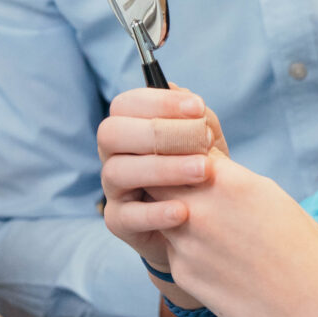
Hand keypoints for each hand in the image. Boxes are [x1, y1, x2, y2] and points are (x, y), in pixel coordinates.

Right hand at [96, 87, 223, 280]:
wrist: (205, 221)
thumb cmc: (201, 173)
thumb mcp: (206, 143)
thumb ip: (198, 120)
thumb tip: (183, 94)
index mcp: (130, 128)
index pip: (126, 104)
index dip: (160, 102)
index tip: (198, 108)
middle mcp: (114, 155)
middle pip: (111, 133)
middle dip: (158, 133)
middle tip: (202, 141)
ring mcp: (113, 189)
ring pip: (118, 171)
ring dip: (163, 168)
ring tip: (202, 172)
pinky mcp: (119, 222)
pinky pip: (128, 216)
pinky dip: (156, 212)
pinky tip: (183, 211)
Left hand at [99, 89, 317, 316]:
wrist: (314, 309)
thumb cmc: (306, 250)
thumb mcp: (271, 197)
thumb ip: (230, 180)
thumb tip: (204, 169)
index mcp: (231, 182)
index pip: (181, 148)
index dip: (183, 152)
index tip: (189, 157)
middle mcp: (201, 208)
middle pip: (157, 176)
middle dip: (165, 178)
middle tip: (180, 186)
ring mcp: (187, 243)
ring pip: (160, 214)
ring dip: (173, 214)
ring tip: (212, 229)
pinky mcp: (183, 273)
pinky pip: (173, 250)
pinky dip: (189, 250)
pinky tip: (221, 263)